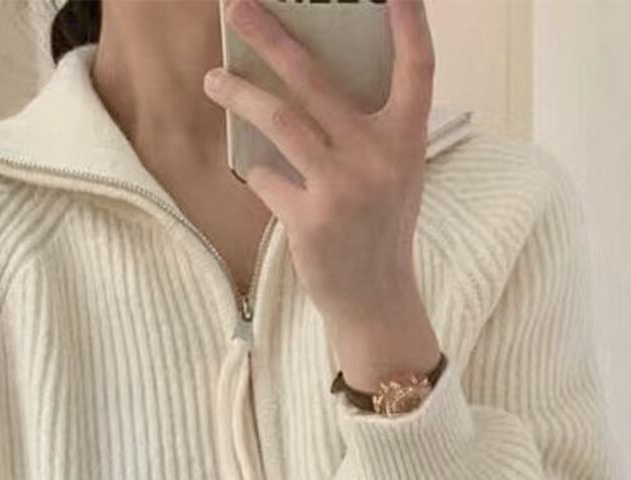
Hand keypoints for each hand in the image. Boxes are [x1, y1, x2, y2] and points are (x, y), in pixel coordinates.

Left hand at [202, 0, 441, 389]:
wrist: (375, 300)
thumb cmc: (379, 229)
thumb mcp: (394, 173)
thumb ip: (371, 130)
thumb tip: (313, 80)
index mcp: (406, 139)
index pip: (418, 68)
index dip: (410, 24)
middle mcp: (378, 156)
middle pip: (316, 79)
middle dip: (270, 38)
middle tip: (235, 8)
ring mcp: (344, 187)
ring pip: (279, 120)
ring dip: (239, 95)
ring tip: (213, 80)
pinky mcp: (310, 220)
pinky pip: (267, 178)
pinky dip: (257, 172)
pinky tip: (259, 174)